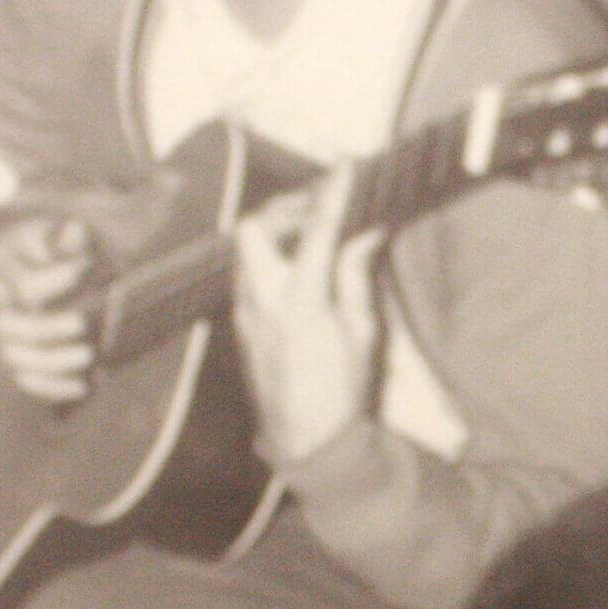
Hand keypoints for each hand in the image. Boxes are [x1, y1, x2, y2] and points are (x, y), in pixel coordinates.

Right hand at [0, 216, 94, 401]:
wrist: (0, 262)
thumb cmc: (32, 243)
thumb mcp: (44, 231)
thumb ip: (62, 235)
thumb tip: (76, 231)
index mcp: (0, 272)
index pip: (21, 284)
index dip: (54, 279)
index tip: (84, 267)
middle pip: (9, 327)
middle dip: (48, 328)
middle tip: (82, 322)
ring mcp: (1, 334)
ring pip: (15, 358)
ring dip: (52, 362)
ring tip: (88, 354)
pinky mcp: (13, 354)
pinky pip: (25, 379)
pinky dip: (51, 387)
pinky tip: (82, 387)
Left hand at [231, 163, 381, 469]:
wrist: (305, 440)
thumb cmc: (341, 391)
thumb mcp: (362, 332)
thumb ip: (356, 274)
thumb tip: (366, 230)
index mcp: (301, 302)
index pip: (317, 231)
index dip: (334, 194)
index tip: (347, 168)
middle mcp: (263, 300)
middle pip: (254, 228)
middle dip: (284, 210)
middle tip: (319, 210)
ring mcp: (245, 312)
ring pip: (245, 250)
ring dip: (275, 233)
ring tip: (312, 236)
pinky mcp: (240, 323)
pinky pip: (246, 273)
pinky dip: (269, 258)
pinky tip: (297, 268)